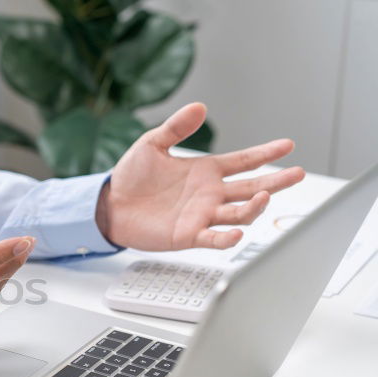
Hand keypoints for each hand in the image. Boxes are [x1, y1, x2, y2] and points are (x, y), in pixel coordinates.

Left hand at [97, 102, 305, 249]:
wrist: (109, 205)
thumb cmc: (131, 177)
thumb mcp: (153, 144)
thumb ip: (176, 128)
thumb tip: (199, 107)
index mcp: (206, 171)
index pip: (244, 161)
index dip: (266, 152)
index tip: (288, 144)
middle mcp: (210, 194)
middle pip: (252, 187)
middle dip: (276, 181)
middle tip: (298, 173)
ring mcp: (202, 215)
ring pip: (239, 213)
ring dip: (254, 207)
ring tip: (265, 196)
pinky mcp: (188, 234)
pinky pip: (213, 238)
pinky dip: (226, 237)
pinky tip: (236, 232)